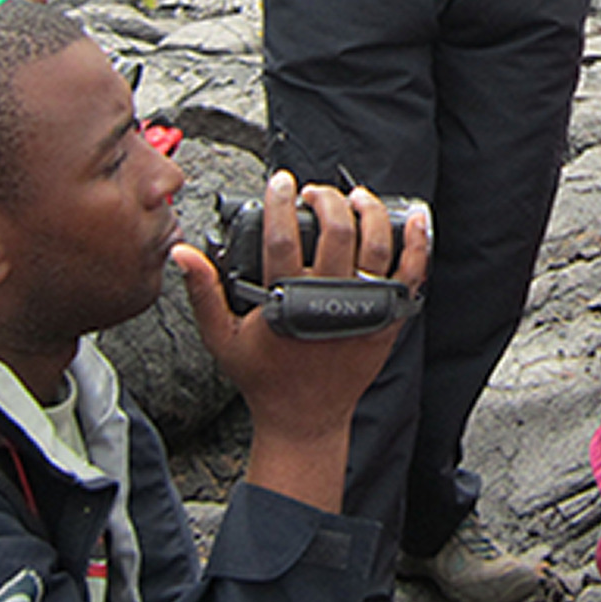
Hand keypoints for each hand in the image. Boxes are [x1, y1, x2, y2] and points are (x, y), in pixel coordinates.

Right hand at [176, 172, 424, 504]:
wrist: (304, 417)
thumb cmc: (264, 378)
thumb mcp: (222, 337)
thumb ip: (203, 292)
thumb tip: (182, 254)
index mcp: (288, 299)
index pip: (284, 237)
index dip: (282, 204)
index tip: (281, 183)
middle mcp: (329, 298)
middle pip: (337, 230)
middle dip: (326, 199)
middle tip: (314, 192)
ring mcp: (363, 306)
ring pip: (376, 242)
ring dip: (369, 210)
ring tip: (355, 197)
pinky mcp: (389, 316)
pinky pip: (412, 271)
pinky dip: (418, 241)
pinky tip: (415, 218)